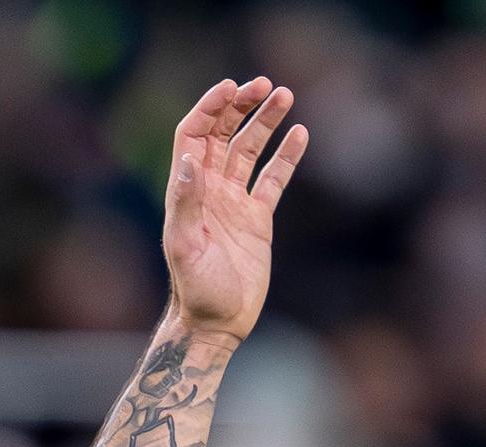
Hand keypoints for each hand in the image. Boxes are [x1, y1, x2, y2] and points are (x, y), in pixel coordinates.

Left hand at [163, 77, 308, 343]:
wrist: (216, 323)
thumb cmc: (196, 290)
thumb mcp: (185, 247)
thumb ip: (186, 203)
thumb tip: (189, 160)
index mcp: (187, 192)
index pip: (194, 136)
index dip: (209, 109)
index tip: (230, 87)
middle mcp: (209, 191)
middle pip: (223, 135)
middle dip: (240, 106)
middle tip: (264, 84)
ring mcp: (234, 202)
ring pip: (250, 150)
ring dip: (264, 122)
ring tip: (285, 95)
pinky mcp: (257, 219)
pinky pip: (273, 179)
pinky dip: (286, 156)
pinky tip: (300, 134)